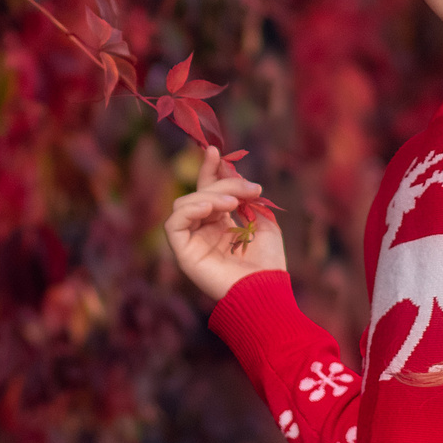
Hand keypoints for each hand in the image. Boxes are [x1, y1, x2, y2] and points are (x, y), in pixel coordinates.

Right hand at [162, 145, 286, 305]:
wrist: (266, 292)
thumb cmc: (268, 263)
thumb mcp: (262, 222)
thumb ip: (244, 198)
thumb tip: (228, 170)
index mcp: (220, 225)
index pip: (207, 191)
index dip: (209, 170)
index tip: (215, 151)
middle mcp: (203, 232)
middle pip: (199, 194)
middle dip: (224, 183)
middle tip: (250, 190)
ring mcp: (191, 243)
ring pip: (185, 204)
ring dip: (209, 196)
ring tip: (233, 203)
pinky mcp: (183, 253)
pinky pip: (173, 223)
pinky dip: (190, 209)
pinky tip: (211, 208)